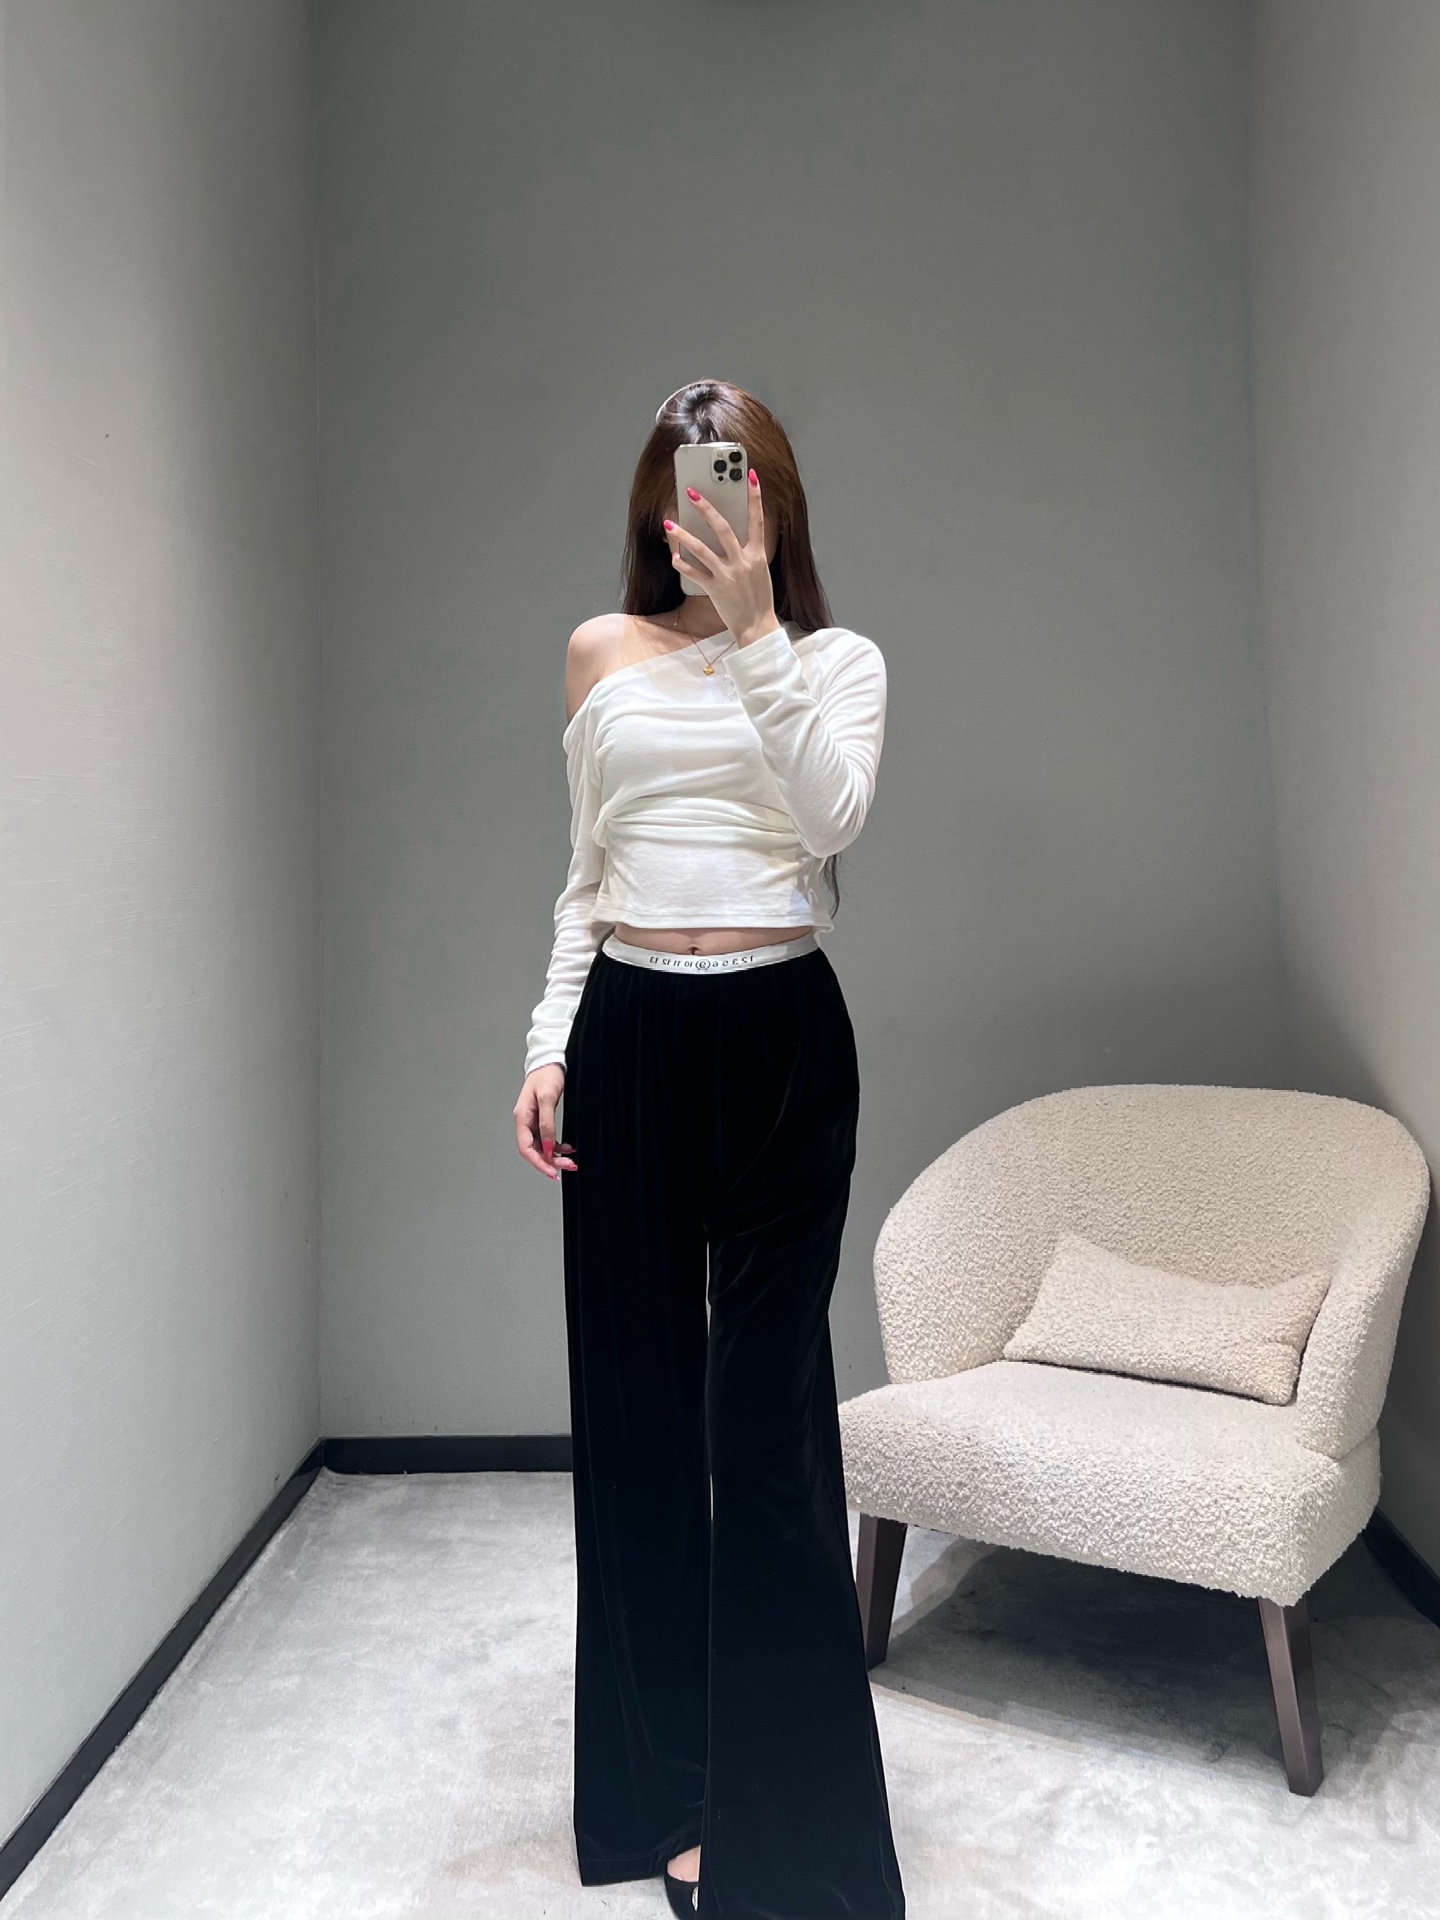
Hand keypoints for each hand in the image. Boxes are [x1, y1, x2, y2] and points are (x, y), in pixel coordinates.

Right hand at [514, 1066, 576, 1179]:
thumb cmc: (547, 1074)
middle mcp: (525, 1121)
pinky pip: (548, 1138)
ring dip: (555, 1156)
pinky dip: (558, 1146)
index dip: (539, 1163)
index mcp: (522, 1117)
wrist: (551, 1059)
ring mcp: (533, 1120)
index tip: (552, 1172)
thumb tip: (548, 1147)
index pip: (526, 1148)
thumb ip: (547, 1123)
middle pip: (534, 1150)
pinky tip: (569, 1148)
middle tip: (568, 1167)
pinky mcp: (542, 1118)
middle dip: (550, 1162)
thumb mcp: (548, 1098)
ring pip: (542, 1146)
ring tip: (570, 1161)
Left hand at [664, 468, 779, 646]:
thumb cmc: (759, 599)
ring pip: (701, 549)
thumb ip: (749, 551)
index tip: (749, 475)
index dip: (755, 496)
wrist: (757, 627)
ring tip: (669, 524)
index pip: (757, 519)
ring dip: (683, 535)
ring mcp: (727, 575)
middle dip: (706, 508)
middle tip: (692, 493)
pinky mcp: (714, 589)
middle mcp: (742, 562)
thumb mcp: (760, 571)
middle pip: (722, 528)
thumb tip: (734, 533)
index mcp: (757, 555)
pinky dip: (682, 564)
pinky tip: (673, 556)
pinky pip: (694, 573)